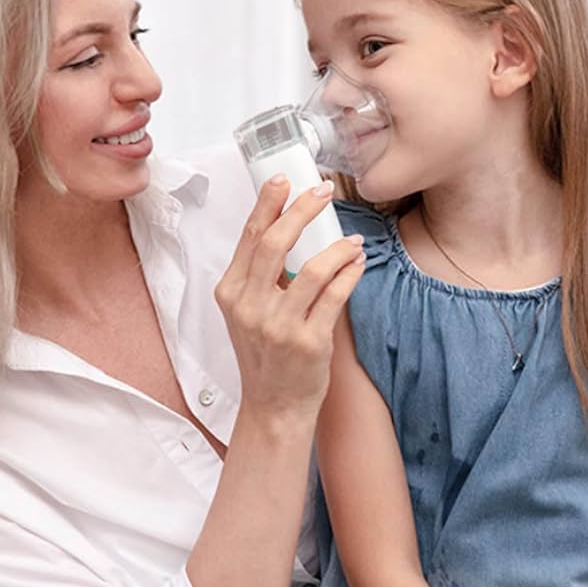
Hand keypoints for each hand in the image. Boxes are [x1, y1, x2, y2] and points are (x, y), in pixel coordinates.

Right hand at [215, 176, 363, 417]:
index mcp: (230, 294)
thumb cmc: (264, 357)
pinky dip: (349, 273)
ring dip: (337, 247)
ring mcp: (279, 326)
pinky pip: (335, 295)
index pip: (249, 237)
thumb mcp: (247, 313)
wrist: (273, 406)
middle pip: (276, 242)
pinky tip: (356, 263)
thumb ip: (259, 277)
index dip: (268, 203)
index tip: (284, 180)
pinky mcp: (309, 341)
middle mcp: (250, 307)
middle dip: (302, 210)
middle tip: (323, 192)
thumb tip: (288, 230)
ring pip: (312, 268)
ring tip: (351, 240)